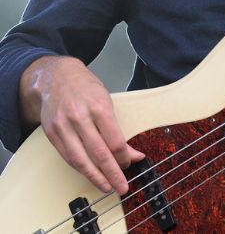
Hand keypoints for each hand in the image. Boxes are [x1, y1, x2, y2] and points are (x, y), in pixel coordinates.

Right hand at [20, 55, 144, 194]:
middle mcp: (80, 118)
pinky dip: (80, 168)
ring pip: (81, 160)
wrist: (55, 77)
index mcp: (99, 108)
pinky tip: (90, 174)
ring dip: (95, 177)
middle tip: (122, 186)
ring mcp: (63, 127)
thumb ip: (118, 129)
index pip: (115, 141)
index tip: (131, 163)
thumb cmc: (85, 88)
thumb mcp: (107, 101)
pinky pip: (68, 157)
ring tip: (107, 186)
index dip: (124, 157)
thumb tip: (132, 153)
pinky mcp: (52, 133)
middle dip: (113, 173)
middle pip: (99, 154)